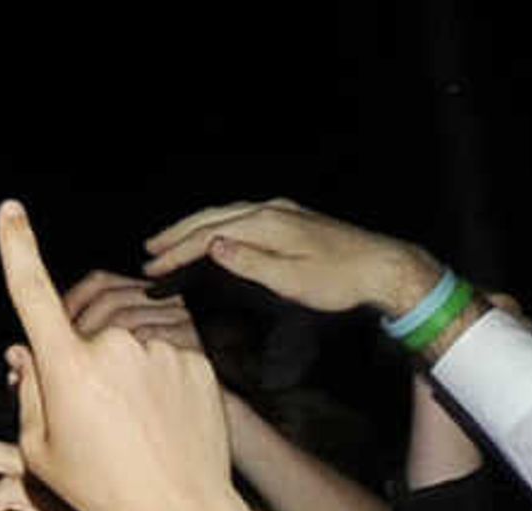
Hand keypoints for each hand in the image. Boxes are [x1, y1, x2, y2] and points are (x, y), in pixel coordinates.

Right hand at [0, 201, 240, 510]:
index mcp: (67, 365)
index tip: (10, 211)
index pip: (32, 291)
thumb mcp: (40, 451)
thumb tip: (25, 351)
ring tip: (133, 431)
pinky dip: (158, 386)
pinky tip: (162, 426)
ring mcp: (159, 349)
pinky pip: (163, 359)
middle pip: (86, 338)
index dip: (17, 247)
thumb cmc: (102, 492)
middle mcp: (113, 345)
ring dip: (124, 379)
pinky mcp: (196, 360)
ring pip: (128, 350)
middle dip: (81, 367)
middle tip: (93, 422)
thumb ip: (28, 391)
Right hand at [141, 198, 438, 318]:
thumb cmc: (340, 280)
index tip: (153, 269)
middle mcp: (270, 210)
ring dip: (196, 228)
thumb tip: (213, 247)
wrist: (382, 267)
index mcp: (266, 224)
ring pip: (226, 214)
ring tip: (172, 242)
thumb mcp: (292, 280)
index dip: (178, 253)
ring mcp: (282, 212)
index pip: (208, 236)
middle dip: (178, 235)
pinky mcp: (292, 219)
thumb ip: (250, 263)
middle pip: (212, 218)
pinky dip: (219, 226)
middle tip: (150, 251)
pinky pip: (242, 217)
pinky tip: (215, 236)